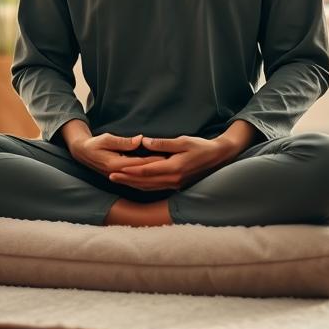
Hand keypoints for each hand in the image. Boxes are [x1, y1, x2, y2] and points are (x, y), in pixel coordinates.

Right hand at [70, 133, 169, 178]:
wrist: (83, 153)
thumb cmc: (95, 143)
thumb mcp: (107, 138)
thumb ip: (123, 141)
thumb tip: (139, 140)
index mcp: (115, 164)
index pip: (139, 164)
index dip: (153, 161)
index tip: (167, 157)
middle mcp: (118, 174)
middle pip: (142, 175)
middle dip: (157, 170)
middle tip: (173, 165)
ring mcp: (119, 178)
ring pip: (140, 182)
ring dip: (154, 178)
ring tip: (169, 172)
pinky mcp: (120, 178)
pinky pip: (136, 183)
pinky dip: (147, 182)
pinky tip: (157, 180)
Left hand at [108, 135, 234, 190]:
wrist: (219, 157)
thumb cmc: (201, 146)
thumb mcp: (182, 141)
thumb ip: (162, 143)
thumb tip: (144, 141)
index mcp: (174, 168)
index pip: (146, 171)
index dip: (130, 170)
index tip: (116, 168)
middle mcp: (173, 180)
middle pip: (145, 182)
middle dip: (127, 179)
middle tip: (110, 177)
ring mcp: (175, 184)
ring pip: (149, 187)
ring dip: (133, 184)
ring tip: (119, 180)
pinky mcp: (177, 185)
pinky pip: (156, 187)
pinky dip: (143, 186)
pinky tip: (136, 183)